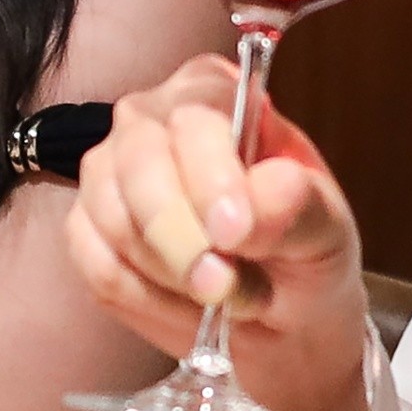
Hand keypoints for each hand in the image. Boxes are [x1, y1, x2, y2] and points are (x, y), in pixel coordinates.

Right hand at [64, 55, 370, 410]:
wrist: (280, 316)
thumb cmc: (304, 252)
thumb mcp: (326, 229)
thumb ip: (299, 207)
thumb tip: (263, 197)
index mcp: (212, 94)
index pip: (195, 118)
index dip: (210, 177)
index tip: (235, 234)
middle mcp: (149, 121)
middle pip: (139, 162)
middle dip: (180, 237)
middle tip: (224, 286)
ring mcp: (108, 174)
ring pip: (113, 219)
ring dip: (172, 276)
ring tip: (227, 295)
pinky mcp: (86, 232)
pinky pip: (99, 267)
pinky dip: (148, 300)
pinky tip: (189, 306)